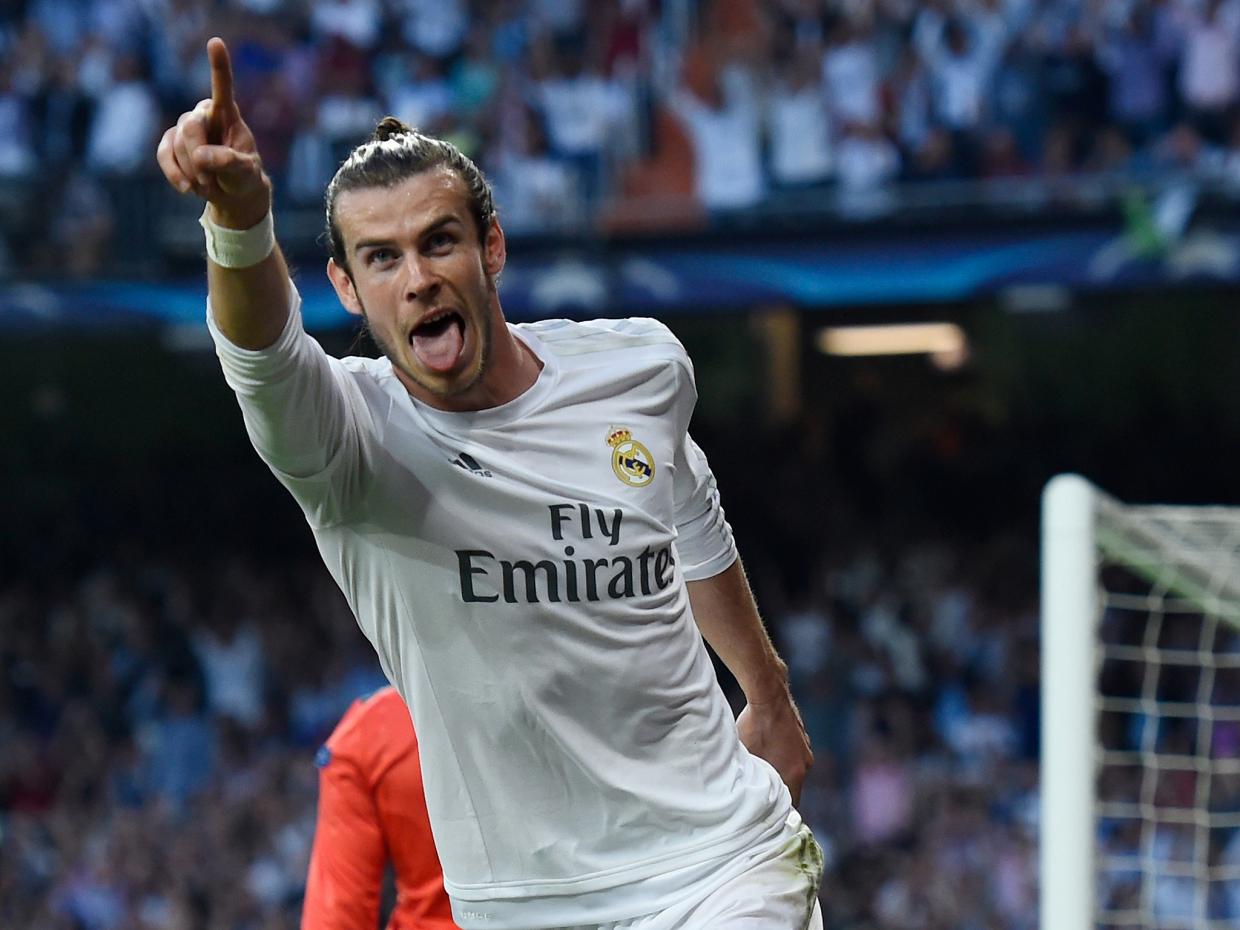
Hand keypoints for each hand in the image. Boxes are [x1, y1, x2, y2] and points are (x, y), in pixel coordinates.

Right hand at [156, 37, 269, 228]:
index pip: (222, 87)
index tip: (216, 42)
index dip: (218, 66)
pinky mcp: (171, 143)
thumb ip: (229, 163)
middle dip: (198, 157)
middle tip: (212, 179)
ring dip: (190, 170)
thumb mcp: (245, 173)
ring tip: (208, 184)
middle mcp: (204, 114)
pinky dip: (174, 174)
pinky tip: (187, 189)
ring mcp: (185, 127)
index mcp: (228, 115)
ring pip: (176, 143)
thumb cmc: (244, 177)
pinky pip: (163, 154)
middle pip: (190, 127)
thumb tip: (202, 156)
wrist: (232, 193)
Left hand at [736, 685, 812, 805]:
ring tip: (762, 764)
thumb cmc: (755, 727)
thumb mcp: (748, 758)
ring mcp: (805, 749)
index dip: (779, 809)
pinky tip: (768, 746)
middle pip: (792, 786)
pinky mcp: (803, 736)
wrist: (769, 695)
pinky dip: (783, 755)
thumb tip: (746, 792)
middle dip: (778, 789)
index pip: (791, 804)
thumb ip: (752, 778)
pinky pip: (793, 754)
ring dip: (780, 770)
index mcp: (794, 774)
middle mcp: (804, 765)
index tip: (768, 811)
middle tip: (761, 788)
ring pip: (793, 769)